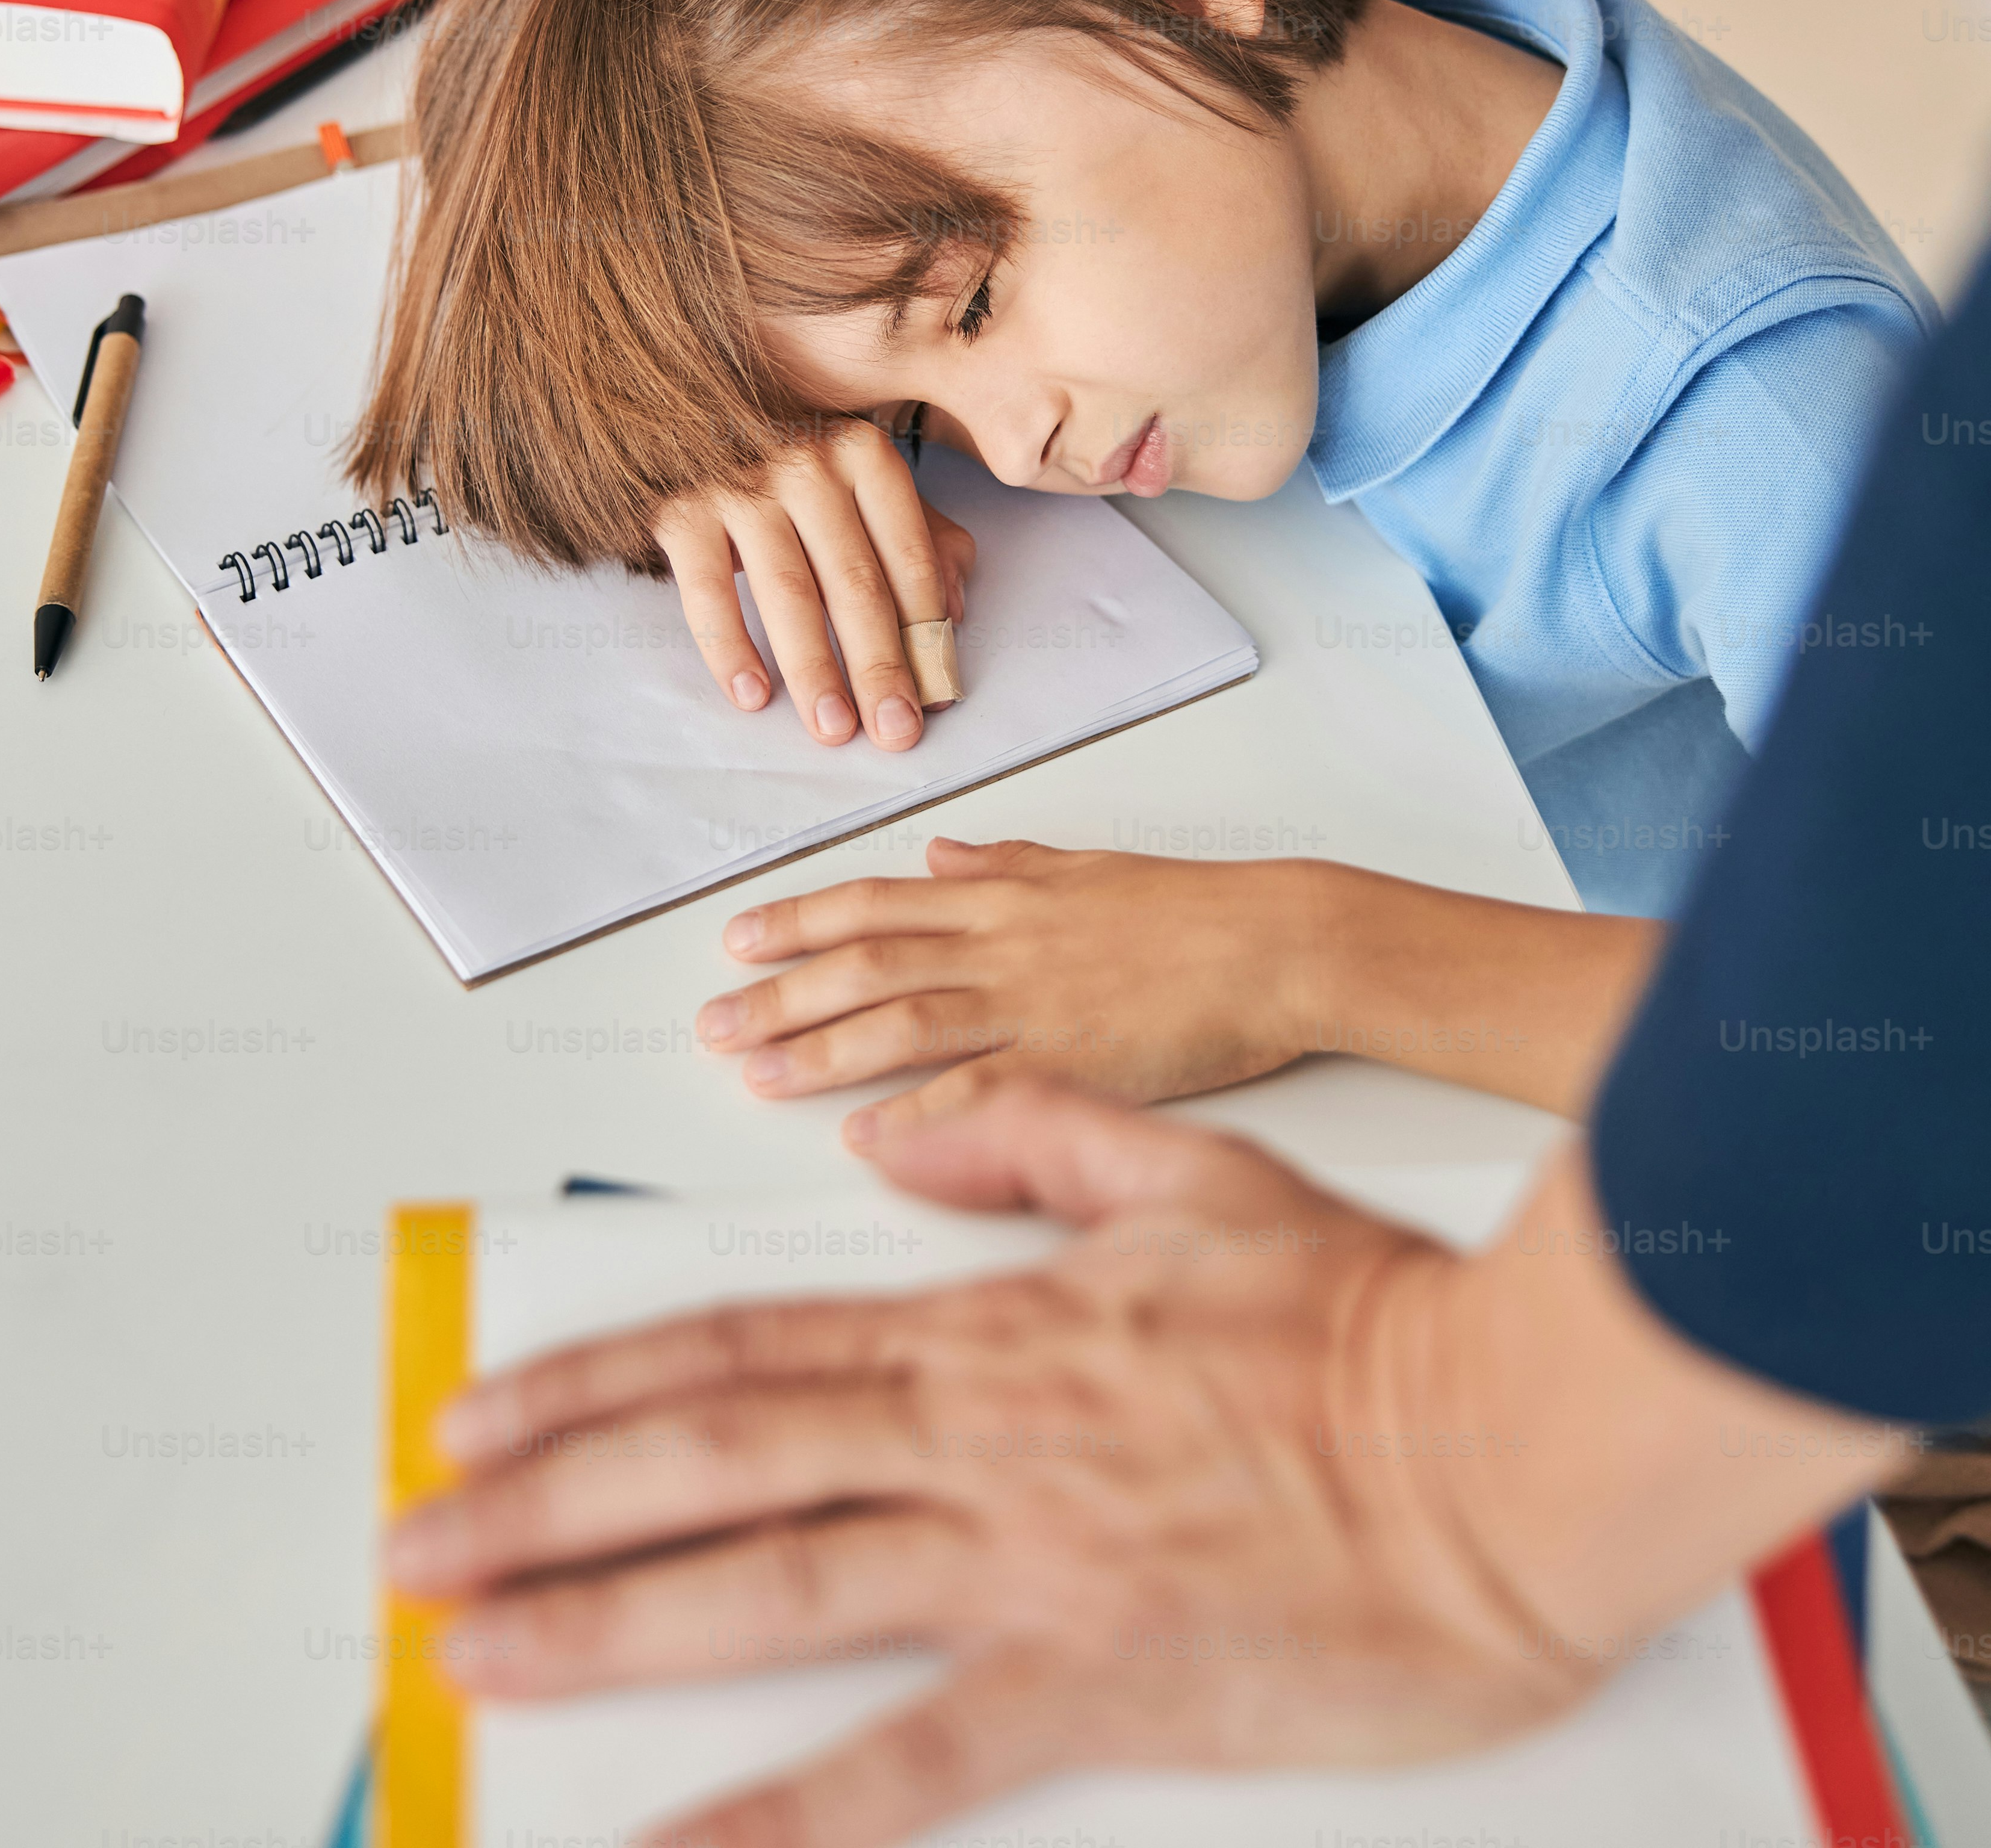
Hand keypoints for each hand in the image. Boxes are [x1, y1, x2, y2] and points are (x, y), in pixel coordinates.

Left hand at [382, 1085, 1611, 1847]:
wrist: (1514, 1437)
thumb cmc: (1377, 1320)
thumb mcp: (1200, 1175)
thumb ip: (1037, 1141)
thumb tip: (904, 1138)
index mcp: (992, 1329)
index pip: (747, 1345)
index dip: (597, 1382)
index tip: (478, 1414)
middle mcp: (977, 1436)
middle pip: (714, 1455)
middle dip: (541, 1500)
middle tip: (410, 1543)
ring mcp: (1027, 1558)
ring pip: (770, 1579)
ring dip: (605, 1613)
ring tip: (473, 1646)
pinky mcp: (1096, 1680)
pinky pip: (904, 1762)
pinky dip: (775, 1820)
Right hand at [652, 415, 976, 751]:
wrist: (682, 414)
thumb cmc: (789, 462)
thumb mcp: (863, 484)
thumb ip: (921, 538)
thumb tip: (953, 614)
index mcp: (866, 456)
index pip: (909, 558)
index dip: (926, 634)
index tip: (936, 697)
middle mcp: (808, 465)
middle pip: (855, 584)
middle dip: (879, 666)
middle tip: (895, 731)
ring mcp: (742, 485)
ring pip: (788, 593)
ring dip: (813, 669)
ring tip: (833, 728)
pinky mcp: (681, 511)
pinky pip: (708, 592)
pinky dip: (730, 648)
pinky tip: (751, 695)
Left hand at [707, 838, 1667, 1132]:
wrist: (1281, 942)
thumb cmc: (1195, 909)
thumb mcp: (1088, 865)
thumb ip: (1007, 860)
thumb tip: (941, 850)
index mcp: (1006, 892)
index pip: (876, 903)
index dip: (798, 922)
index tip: (736, 940)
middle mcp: (1004, 942)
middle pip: (866, 964)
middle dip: (779, 995)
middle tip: (709, 1022)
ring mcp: (1036, 1003)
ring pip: (901, 1022)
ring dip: (817, 1051)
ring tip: (753, 1074)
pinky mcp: (1077, 1061)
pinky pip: (981, 1091)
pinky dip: (917, 1117)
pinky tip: (865, 1140)